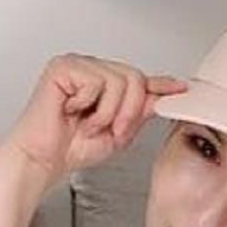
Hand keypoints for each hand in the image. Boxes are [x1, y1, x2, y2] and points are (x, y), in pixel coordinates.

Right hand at [2, 53, 186, 188]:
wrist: (44, 161)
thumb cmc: (73, 148)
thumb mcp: (119, 132)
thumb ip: (139, 112)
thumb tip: (162, 97)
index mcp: (105, 83)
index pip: (139, 79)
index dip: (162, 83)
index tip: (183, 87)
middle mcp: (92, 69)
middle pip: (135, 78)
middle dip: (129, 112)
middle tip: (113, 131)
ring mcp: (77, 65)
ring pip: (120, 81)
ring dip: (109, 113)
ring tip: (89, 125)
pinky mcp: (63, 67)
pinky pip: (96, 83)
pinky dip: (90, 107)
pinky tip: (72, 113)